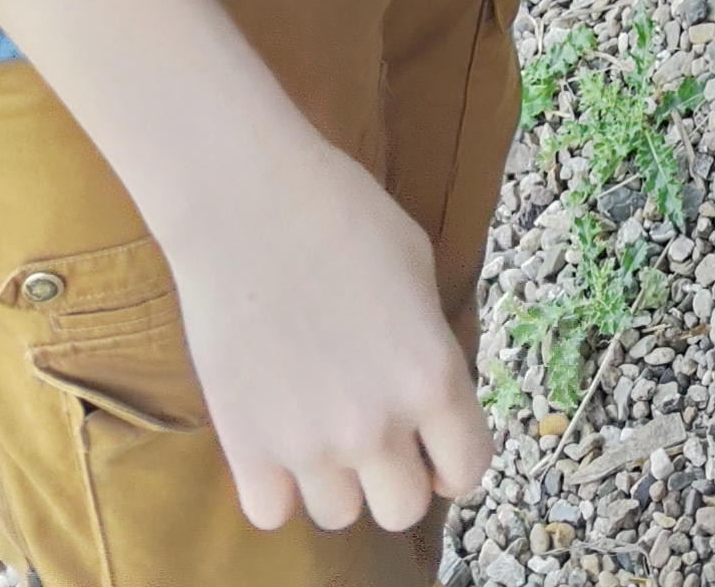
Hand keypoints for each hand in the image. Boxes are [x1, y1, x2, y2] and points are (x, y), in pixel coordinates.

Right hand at [166, 122, 492, 533]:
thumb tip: (427, 394)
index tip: (434, 446)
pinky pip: (272, 512)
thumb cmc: (340, 212)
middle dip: (396, 477)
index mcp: (432, 375)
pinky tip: (274, 437)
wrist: (246, 200)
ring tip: (317, 424)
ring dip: (334, 479)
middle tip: (375, 437)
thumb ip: (430, 343)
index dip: (454, 458)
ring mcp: (309, 443)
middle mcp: (378, 423)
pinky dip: (274, 486)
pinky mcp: (246, 448)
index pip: (469, 467)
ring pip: (338, 514)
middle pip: (403, 511)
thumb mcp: (418, 267)